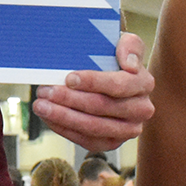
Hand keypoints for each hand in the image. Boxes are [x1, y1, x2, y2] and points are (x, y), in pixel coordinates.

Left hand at [34, 32, 154, 151]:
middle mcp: (141, 110)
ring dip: (63, 116)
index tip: (69, 78)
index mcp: (144, 83)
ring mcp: (128, 129)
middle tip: (46, 91)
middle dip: (70, 99)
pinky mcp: (112, 142)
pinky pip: (87, 141)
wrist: (113, 79)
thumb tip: (131, 64)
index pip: (119, 85)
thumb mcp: (125, 43)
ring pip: (93, 127)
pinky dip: (65, 129)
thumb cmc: (114, 60)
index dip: (93, 82)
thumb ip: (130, 46)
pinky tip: (50, 118)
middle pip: (102, 107)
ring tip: (41, 106)